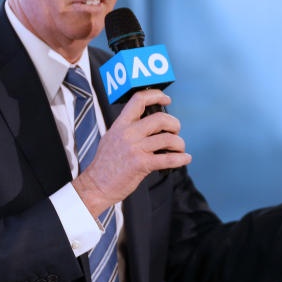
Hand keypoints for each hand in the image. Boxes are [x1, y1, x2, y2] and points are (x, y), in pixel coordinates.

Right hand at [72, 89, 189, 216]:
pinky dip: (181, 158)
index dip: (156, 95)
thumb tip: (148, 123)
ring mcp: (135, 148)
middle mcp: (128, 133)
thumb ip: (128, 129)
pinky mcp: (141, 164)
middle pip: (160, 118)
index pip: (139, 100)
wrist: (96, 186)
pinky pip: (168, 159)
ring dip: (179, 144)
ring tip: (178, 149)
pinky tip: (185, 158)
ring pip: (168, 138)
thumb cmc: (105, 165)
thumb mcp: (112, 138)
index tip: (166, 99)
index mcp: (121, 125)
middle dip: (174, 124)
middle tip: (175, 131)